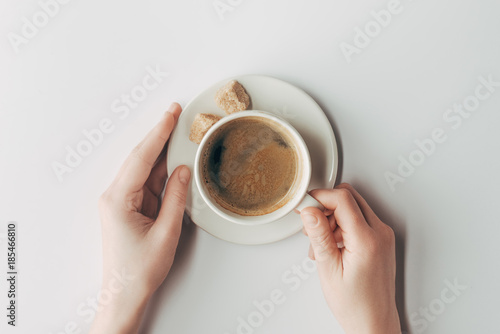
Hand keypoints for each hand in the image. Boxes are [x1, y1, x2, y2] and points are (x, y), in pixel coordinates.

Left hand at [90, 103, 190, 333]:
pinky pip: (147, 184)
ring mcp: (122, 201)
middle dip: (159, 136)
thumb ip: (175, 198)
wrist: (124, 294)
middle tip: (175, 114)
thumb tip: (182, 171)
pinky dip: (161, 173)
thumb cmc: (139, 269)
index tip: (170, 114)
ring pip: (144, 170)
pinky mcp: (129, 208)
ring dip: (162, 154)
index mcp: (118, 199)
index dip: (158, 133)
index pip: (141, 158)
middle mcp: (115, 196)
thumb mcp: (166, 233)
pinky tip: (173, 162)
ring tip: (180, 135)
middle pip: (140, 158)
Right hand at [300, 183, 399, 333]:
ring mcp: (383, 235)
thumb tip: (309, 211)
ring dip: (332, 216)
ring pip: (353, 206)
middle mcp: (380, 233)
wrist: (374, 321)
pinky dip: (342, 224)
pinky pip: (359, 218)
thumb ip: (319, 236)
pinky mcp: (381, 239)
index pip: (342, 199)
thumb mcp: (329, 269)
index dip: (319, 198)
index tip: (305, 207)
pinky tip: (332, 244)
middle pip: (349, 197)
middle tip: (311, 226)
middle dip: (325, 206)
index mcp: (367, 240)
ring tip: (321, 243)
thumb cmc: (355, 304)